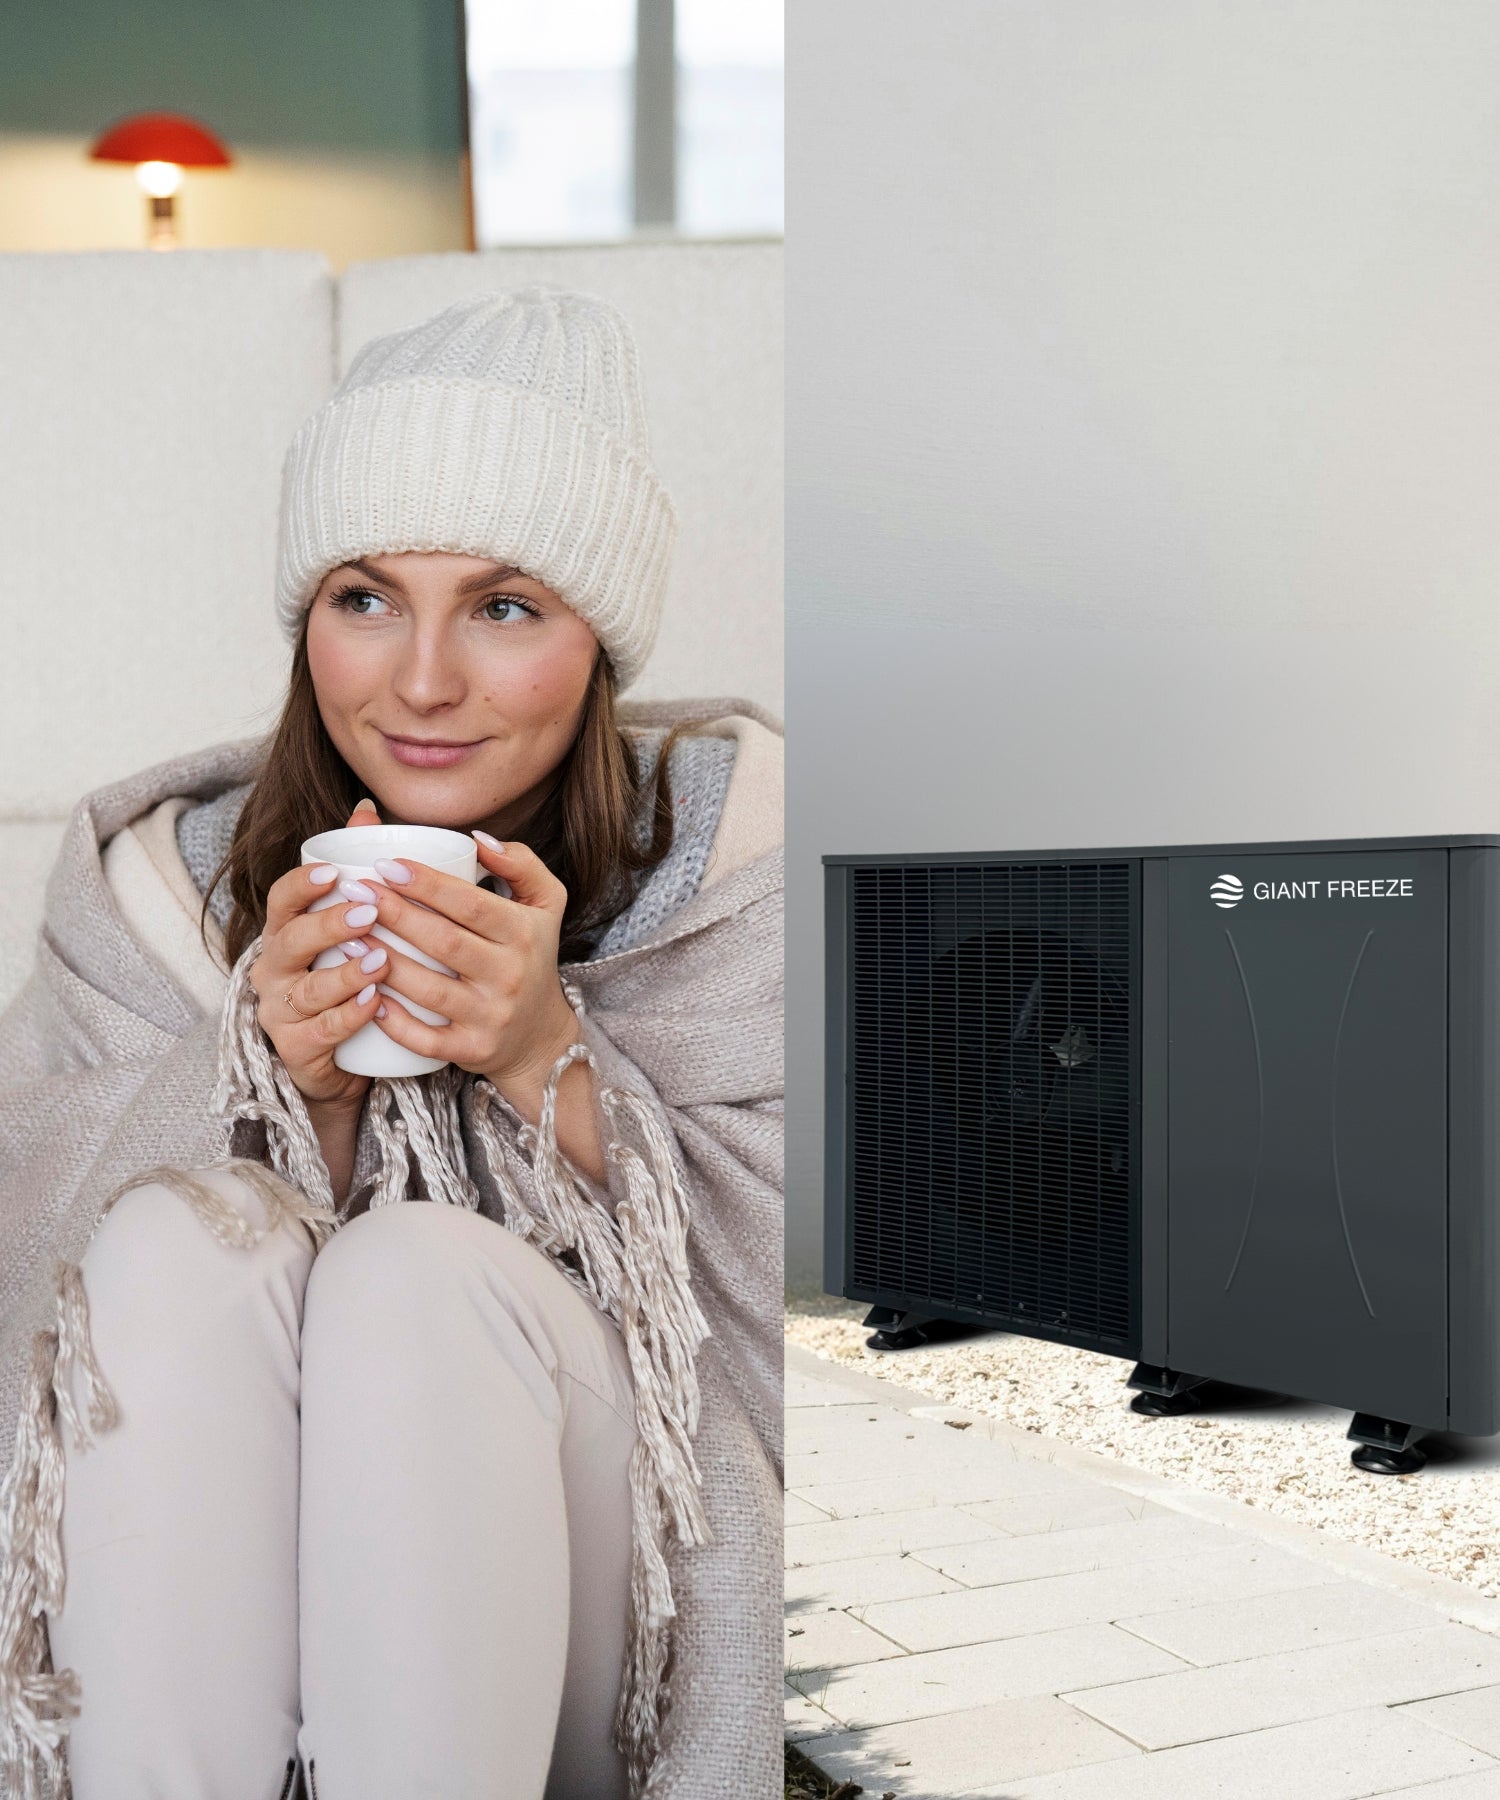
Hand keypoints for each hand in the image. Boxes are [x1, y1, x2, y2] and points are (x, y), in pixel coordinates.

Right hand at [248, 796, 388, 1112]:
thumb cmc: (344, 980)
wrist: (342, 1060)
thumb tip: (366, 809)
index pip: (281, 901)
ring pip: (308, 989)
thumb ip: (353, 870)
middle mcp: (275, 969)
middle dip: (328, 925)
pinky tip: (375, 1004)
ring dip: (344, 973)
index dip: (302, 885)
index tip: (333, 873)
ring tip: (381, 960)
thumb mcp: (346, 928)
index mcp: (286, 933)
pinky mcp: (296, 1050)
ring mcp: (281, 1011)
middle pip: (290, 941)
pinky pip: (320, 1032)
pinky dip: (348, 1018)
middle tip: (370, 913)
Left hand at [354, 835, 579, 1091]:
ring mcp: (490, 1016)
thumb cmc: (532, 956)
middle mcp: (510, 975)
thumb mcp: (546, 903)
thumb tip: (477, 840)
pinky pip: (426, 1039)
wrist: (541, 1035)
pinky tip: (366, 995)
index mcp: (523, 933)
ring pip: (428, 989)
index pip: (470, 904)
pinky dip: (394, 1022)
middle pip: (443, 942)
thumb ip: (520, 862)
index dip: (426, 884)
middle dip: (394, 914)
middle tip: (355, 892)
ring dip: (383, 963)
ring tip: (348, 937)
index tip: (385, 865)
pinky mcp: (472, 1050)